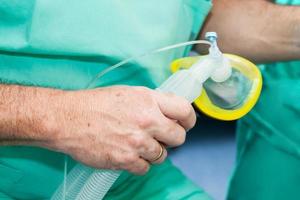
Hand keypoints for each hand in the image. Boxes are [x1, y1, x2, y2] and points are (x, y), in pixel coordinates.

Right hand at [46, 86, 195, 174]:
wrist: (68, 118)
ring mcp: (137, 142)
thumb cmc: (95, 104)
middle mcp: (147, 120)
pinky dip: (139, 163)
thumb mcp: (129, 93)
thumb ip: (152, 102)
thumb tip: (169, 112)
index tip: (186, 124)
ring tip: (137, 144)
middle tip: (160, 136)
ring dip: (153, 152)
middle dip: (171, 138)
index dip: (189, 120)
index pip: (185, 111)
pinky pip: (145, 168)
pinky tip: (128, 154)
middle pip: (178, 137)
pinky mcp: (126, 160)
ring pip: (162, 155)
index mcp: (149, 100)